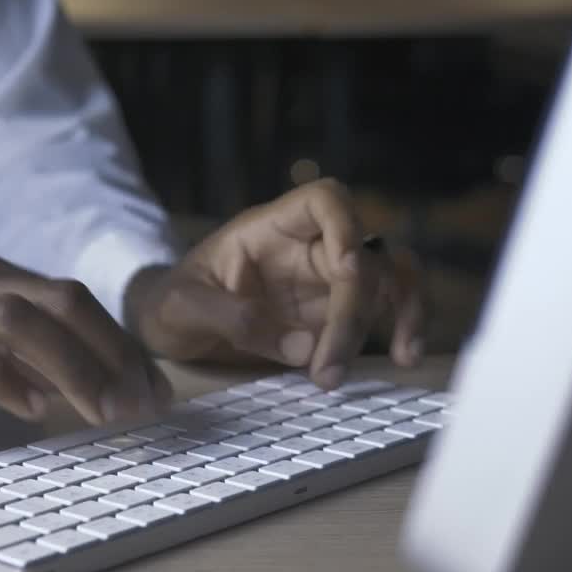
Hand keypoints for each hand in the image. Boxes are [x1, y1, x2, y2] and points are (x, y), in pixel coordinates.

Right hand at [0, 247, 170, 434]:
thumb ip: (1, 343)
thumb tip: (64, 380)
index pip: (70, 298)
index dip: (119, 342)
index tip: (151, 387)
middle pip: (64, 300)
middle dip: (115, 352)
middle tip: (148, 405)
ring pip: (27, 322)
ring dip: (78, 369)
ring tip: (108, 415)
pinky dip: (8, 382)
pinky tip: (34, 413)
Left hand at [126, 179, 423, 389]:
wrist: (168, 328)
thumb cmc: (170, 303)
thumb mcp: (182, 308)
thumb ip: (232, 319)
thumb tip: (305, 347)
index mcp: (270, 229)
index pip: (324, 200)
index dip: (345, 226)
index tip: (347, 269)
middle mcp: (309, 248)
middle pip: (363, 256)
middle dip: (356, 312)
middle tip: (327, 371)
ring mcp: (327, 282)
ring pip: (390, 278)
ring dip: (400, 314)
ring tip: (398, 358)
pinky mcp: (335, 315)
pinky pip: (384, 312)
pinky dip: (402, 328)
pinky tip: (402, 358)